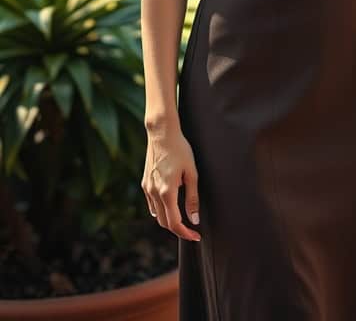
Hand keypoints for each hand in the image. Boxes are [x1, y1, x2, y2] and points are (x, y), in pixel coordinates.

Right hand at [141, 125, 201, 241]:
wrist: (162, 133)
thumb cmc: (180, 150)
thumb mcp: (192, 173)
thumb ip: (192, 198)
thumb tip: (194, 219)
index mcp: (167, 192)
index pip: (175, 223)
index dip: (186, 233)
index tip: (196, 236)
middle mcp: (154, 193)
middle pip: (164, 223)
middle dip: (178, 229)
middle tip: (192, 229)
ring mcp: (147, 188)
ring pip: (157, 215)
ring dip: (169, 220)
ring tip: (183, 217)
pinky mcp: (145, 183)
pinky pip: (152, 204)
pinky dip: (161, 210)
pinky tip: (170, 205)